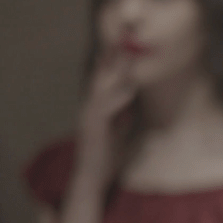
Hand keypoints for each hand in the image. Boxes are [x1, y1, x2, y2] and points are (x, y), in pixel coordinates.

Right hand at [74, 46, 138, 193]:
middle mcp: (90, 110)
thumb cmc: (107, 156)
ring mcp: (90, 118)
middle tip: (126, 44)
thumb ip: (123, 115)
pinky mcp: (94, 130)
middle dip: (112, 62)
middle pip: (100, 80)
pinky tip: (130, 90)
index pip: (103, 82)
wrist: (94, 178)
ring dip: (116, 75)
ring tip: (129, 59)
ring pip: (102, 91)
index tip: (124, 48)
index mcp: (97, 109)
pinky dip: (118, 98)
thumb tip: (132, 101)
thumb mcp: (119, 130)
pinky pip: (106, 110)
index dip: (112, 65)